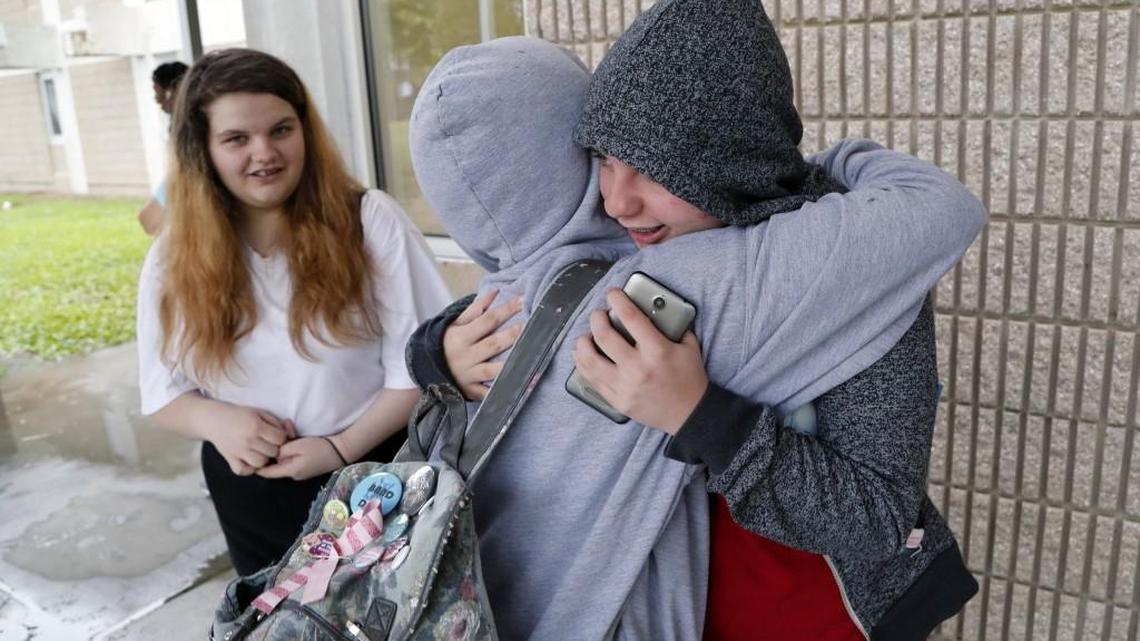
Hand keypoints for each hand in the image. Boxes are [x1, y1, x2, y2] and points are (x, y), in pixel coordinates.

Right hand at [208, 406, 291, 475]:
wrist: (214, 419)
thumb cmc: (239, 415)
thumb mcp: (259, 413)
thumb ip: (274, 423)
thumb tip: (286, 435)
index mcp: (256, 426)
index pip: (280, 439)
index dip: (281, 438)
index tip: (275, 436)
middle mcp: (248, 440)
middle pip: (272, 452)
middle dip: (273, 448)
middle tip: (267, 444)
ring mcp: (238, 451)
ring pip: (260, 463)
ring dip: (263, 459)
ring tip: (259, 452)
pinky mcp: (230, 458)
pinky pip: (243, 471)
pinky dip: (248, 468)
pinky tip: (249, 460)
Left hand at [257, 433, 341, 480]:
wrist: (341, 451)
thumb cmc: (319, 448)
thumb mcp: (297, 446)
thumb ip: (281, 450)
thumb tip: (272, 454)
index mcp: (289, 471)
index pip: (266, 472)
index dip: (256, 464)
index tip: (249, 454)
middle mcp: (293, 474)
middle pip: (276, 463)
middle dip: (274, 448)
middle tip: (280, 430)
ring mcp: (300, 471)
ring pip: (284, 459)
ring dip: (284, 446)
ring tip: (289, 428)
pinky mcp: (306, 466)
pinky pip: (293, 458)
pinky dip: (291, 448)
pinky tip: (296, 436)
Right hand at [443, 290, 523, 399]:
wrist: (423, 371)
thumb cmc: (445, 344)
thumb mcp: (454, 324)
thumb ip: (475, 310)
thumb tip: (495, 292)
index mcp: (460, 337)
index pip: (487, 320)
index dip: (506, 310)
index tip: (522, 300)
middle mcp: (465, 356)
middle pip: (493, 344)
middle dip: (513, 335)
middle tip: (532, 326)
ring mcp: (468, 376)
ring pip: (493, 370)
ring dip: (512, 364)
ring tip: (531, 357)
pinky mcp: (470, 391)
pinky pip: (488, 393)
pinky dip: (503, 391)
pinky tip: (521, 386)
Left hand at [573, 289, 708, 433]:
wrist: (689, 414)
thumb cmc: (689, 379)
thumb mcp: (689, 347)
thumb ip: (674, 326)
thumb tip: (658, 308)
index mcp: (657, 351)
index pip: (631, 317)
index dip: (617, 300)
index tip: (612, 293)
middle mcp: (638, 367)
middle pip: (604, 335)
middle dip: (596, 318)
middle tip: (598, 314)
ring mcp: (624, 386)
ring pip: (589, 359)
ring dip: (583, 342)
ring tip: (586, 336)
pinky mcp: (616, 400)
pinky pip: (591, 379)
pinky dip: (583, 364)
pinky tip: (584, 356)